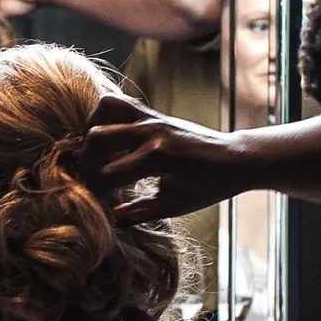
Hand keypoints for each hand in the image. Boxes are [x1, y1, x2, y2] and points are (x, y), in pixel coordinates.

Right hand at [79, 93, 249, 223]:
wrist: (234, 159)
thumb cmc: (207, 186)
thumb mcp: (173, 205)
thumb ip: (138, 212)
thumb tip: (108, 218)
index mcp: (158, 158)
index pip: (108, 174)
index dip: (94, 191)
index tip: (93, 202)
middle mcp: (151, 133)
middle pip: (97, 137)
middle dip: (87, 161)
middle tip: (90, 178)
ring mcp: (152, 118)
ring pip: (106, 108)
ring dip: (94, 129)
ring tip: (97, 152)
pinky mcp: (154, 112)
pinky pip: (121, 103)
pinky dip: (107, 115)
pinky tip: (110, 138)